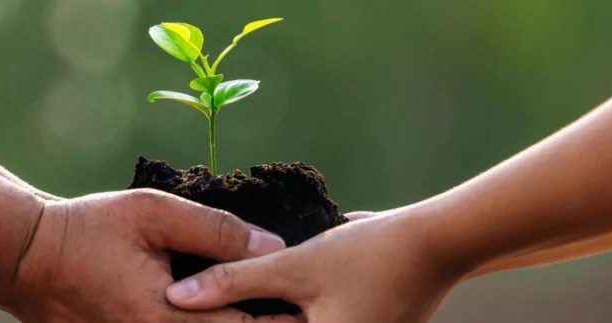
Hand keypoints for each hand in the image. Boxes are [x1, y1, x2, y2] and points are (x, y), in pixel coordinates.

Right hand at [5, 189, 298, 322]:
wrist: (26, 258)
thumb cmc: (89, 229)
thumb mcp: (153, 213)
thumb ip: (216, 230)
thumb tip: (273, 246)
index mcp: (163, 317)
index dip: (280, 319)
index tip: (307, 304)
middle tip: (294, 310)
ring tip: (258, 311)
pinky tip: (216, 313)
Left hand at [167, 211, 464, 322]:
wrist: (434, 245)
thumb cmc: (370, 257)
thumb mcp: (294, 266)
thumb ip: (234, 282)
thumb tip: (177, 297)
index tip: (178, 312)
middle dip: (233, 316)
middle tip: (191, 297)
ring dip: (252, 313)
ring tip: (216, 288)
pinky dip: (276, 312)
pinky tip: (257, 288)